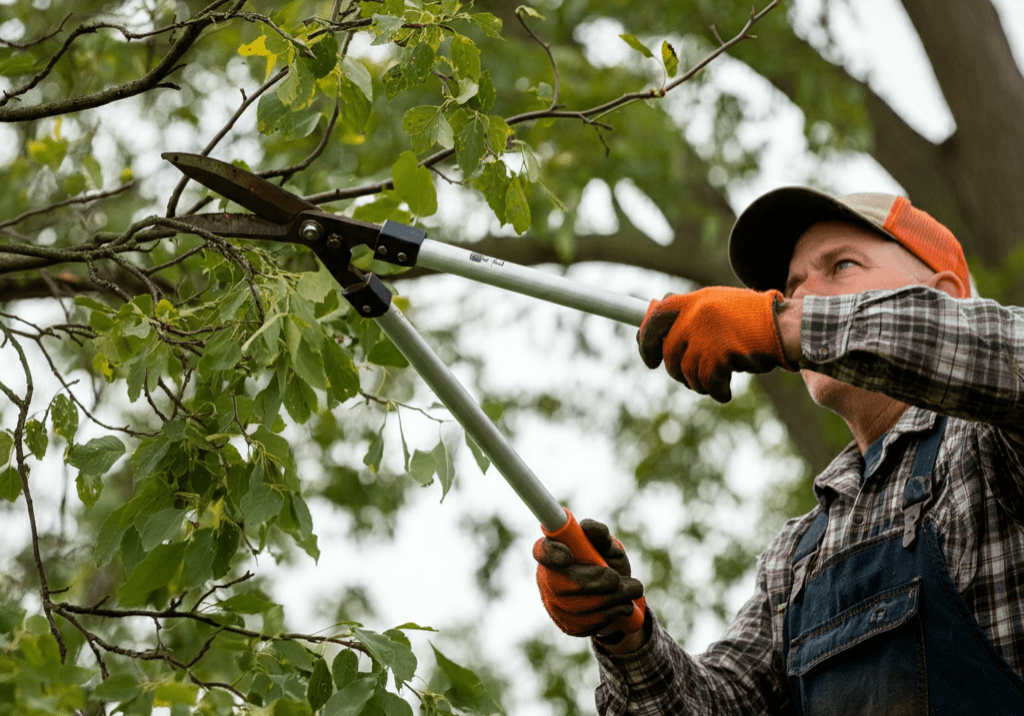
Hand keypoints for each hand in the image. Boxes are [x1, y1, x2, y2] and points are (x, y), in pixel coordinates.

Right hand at [534, 519, 644, 638]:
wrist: (618, 595)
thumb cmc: (608, 562)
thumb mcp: (607, 545)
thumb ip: (599, 534)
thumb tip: (588, 528)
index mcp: (554, 552)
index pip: (541, 551)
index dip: (551, 554)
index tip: (569, 556)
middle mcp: (547, 579)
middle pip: (560, 584)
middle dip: (594, 582)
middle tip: (617, 579)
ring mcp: (555, 606)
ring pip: (579, 607)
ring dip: (612, 598)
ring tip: (632, 589)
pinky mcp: (569, 626)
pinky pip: (588, 623)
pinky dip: (612, 613)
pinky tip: (623, 605)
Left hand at [636, 286, 795, 401]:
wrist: (786, 328)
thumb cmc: (754, 322)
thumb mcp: (719, 307)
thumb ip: (691, 315)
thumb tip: (651, 328)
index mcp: (695, 300)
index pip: (656, 317)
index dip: (646, 340)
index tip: (649, 358)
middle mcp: (696, 315)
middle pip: (668, 351)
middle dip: (675, 370)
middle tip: (685, 378)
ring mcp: (706, 335)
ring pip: (685, 370)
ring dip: (698, 383)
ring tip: (714, 381)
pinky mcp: (718, 355)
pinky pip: (705, 382)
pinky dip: (715, 391)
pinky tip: (725, 391)